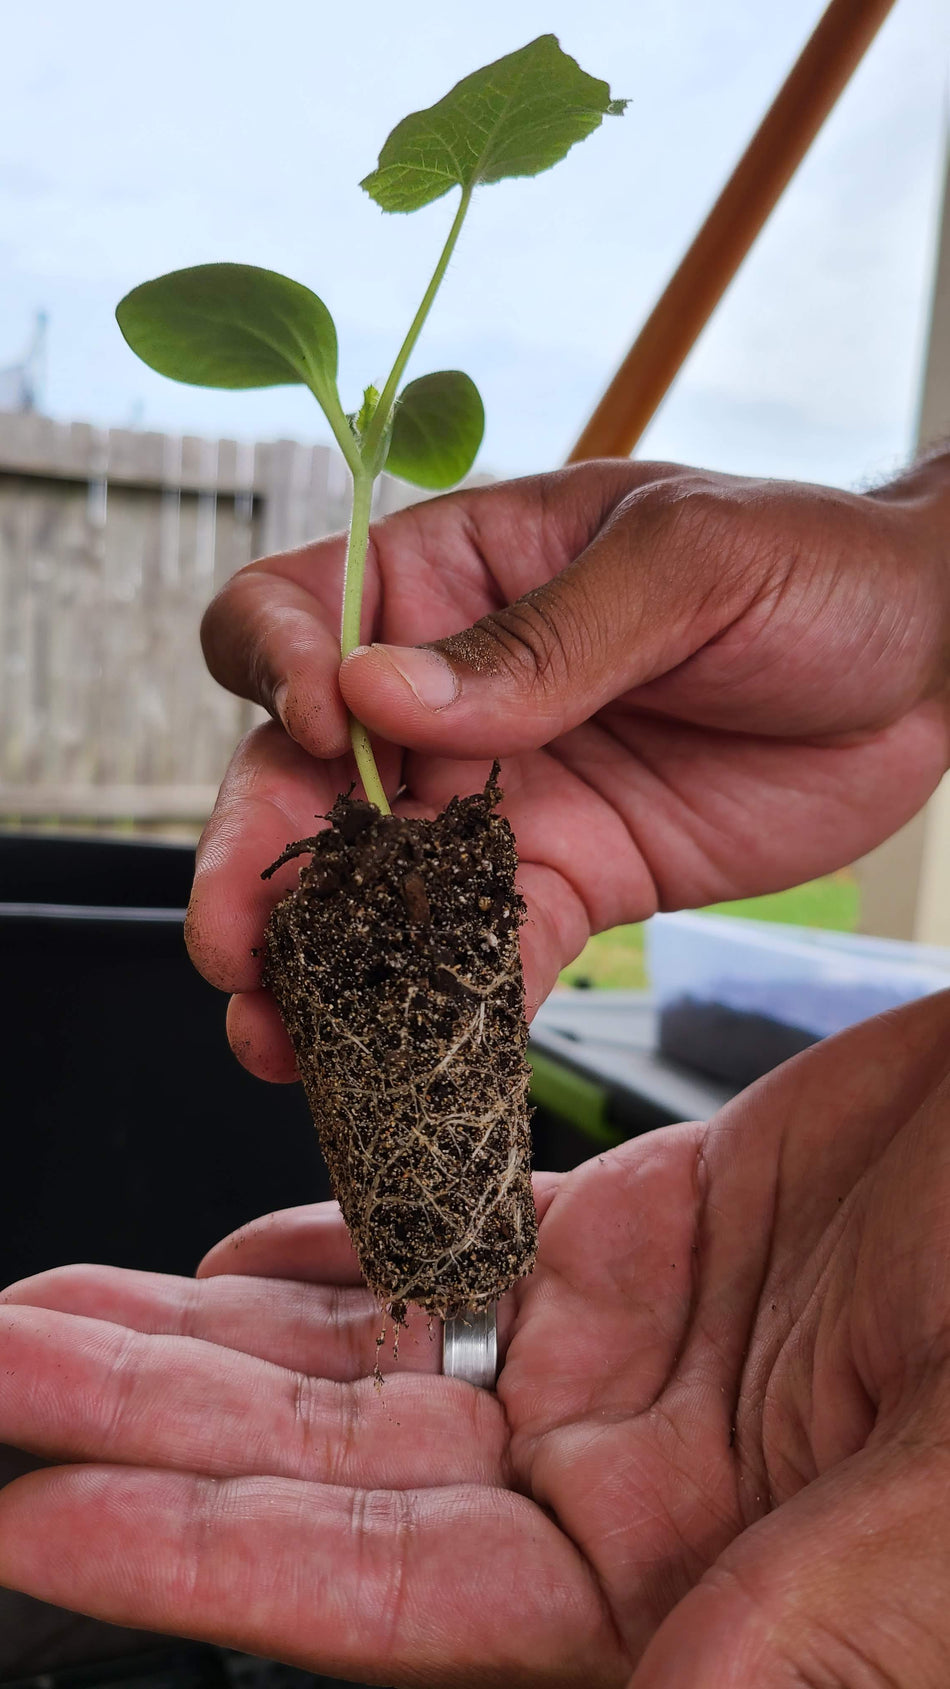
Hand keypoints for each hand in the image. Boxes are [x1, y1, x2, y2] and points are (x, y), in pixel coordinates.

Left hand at [4, 992, 949, 1683]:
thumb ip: (817, 1621)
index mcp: (690, 1588)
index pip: (388, 1598)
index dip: (209, 1560)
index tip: (49, 1514)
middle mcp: (630, 1491)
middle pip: (336, 1470)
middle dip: (154, 1421)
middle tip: (6, 1362)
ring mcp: (629, 1359)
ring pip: (368, 1356)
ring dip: (209, 1330)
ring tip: (56, 1303)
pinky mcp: (644, 1237)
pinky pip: (453, 1243)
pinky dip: (344, 1240)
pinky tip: (241, 1250)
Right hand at [185, 455, 949, 1079]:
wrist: (932, 667)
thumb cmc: (814, 564)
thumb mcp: (685, 565)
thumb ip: (538, 642)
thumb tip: (375, 695)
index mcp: (454, 578)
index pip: (295, 612)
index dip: (279, 670)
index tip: (320, 723)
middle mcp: (450, 696)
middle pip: (300, 775)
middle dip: (254, 860)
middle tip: (234, 946)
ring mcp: (499, 797)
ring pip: (372, 887)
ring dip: (318, 967)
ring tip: (284, 1041)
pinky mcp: (564, 883)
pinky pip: (484, 956)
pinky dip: (445, 1012)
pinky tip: (414, 1065)